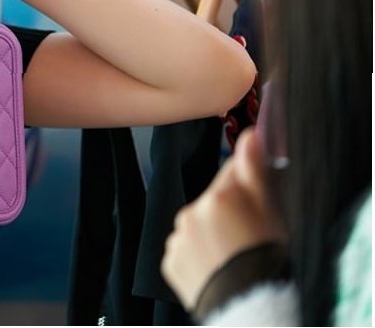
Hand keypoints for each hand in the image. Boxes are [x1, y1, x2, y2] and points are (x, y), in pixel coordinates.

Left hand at [161, 128, 286, 309]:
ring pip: (200, 226)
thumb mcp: (273, 214)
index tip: (260, 200)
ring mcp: (178, 239)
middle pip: (216, 201)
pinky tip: (220, 267)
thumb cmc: (269, 263)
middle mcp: (190, 213)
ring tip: (237, 256)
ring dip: (216, 234)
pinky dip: (202, 255)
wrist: (252, 308)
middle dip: (232, 212)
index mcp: (218, 197)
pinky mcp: (170, 262)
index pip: (233, 174)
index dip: (249, 186)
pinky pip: (188, 250)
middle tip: (253, 237)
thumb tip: (251, 135)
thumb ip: (256, 171)